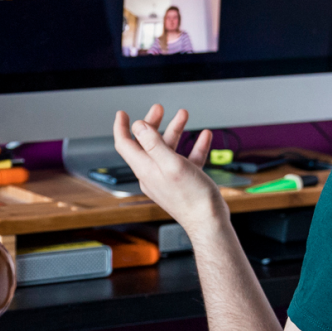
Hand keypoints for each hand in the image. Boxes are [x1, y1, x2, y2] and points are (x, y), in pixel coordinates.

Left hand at [113, 105, 225, 236]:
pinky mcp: (183, 182)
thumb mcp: (171, 164)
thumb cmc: (192, 197)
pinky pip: (185, 159)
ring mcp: (167, 178)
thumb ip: (153, 144)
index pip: (125, 144)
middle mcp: (153, 174)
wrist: (209, 222)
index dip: (122, 127)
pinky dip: (193, 146)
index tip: (122, 113)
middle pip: (146, 143)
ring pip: (167, 149)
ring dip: (175, 130)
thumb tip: (138, 127)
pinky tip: (203, 137)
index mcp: (146, 169)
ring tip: (184, 115)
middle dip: (152, 123)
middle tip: (159, 109)